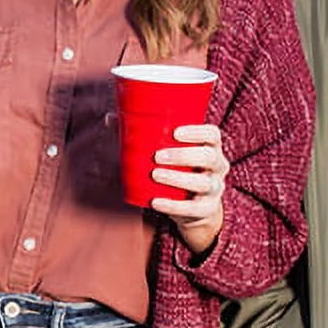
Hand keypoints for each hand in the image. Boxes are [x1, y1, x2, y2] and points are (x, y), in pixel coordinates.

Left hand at [149, 124, 229, 257]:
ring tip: (155, 174)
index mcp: (211, 149)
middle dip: (182, 155)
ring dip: (177, 178)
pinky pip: (192, 208)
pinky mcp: (206, 209)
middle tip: (157, 156)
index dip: (197, 132)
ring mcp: (214, 189)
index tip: (175, 132)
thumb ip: (143, 137)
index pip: (212, 135)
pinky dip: (172, 206)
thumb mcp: (169, 155)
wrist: (195, 210)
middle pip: (208, 157)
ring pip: (202, 183)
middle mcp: (218, 167)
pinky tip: (155, 202)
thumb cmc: (178, 173)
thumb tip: (109, 118)